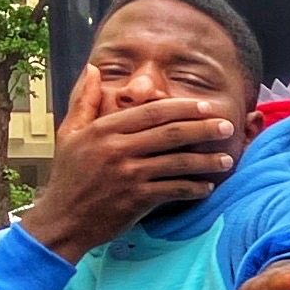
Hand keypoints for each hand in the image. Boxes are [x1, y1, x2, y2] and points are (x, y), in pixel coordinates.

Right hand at [20, 67, 237, 261]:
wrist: (62, 219)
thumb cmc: (68, 175)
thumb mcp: (69, 134)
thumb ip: (84, 101)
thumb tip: (92, 69)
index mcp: (103, 130)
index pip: (151, 112)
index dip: (182, 107)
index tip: (206, 106)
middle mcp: (117, 149)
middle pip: (171, 133)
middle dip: (204, 128)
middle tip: (228, 126)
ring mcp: (128, 174)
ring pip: (177, 162)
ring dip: (206, 160)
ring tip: (227, 159)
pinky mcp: (136, 199)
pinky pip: (174, 189)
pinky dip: (194, 188)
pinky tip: (208, 186)